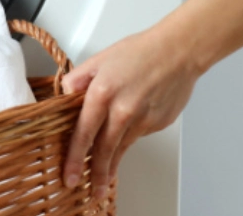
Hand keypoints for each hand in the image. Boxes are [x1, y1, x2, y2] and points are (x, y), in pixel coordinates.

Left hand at [59, 27, 205, 200]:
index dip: (74, 158)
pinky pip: (137, 136)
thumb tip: (63, 96)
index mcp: (102, 92)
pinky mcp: (157, 124)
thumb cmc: (140, 52)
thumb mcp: (99, 60)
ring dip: (111, 166)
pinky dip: (129, 138)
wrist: (178, 51)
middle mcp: (122, 109)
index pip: (83, 133)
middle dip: (94, 174)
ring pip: (122, 148)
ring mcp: (143, 119)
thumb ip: (77, 80)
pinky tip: (128, 132)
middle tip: (88, 190)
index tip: (69, 176)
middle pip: (104, 149)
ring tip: (103, 181)